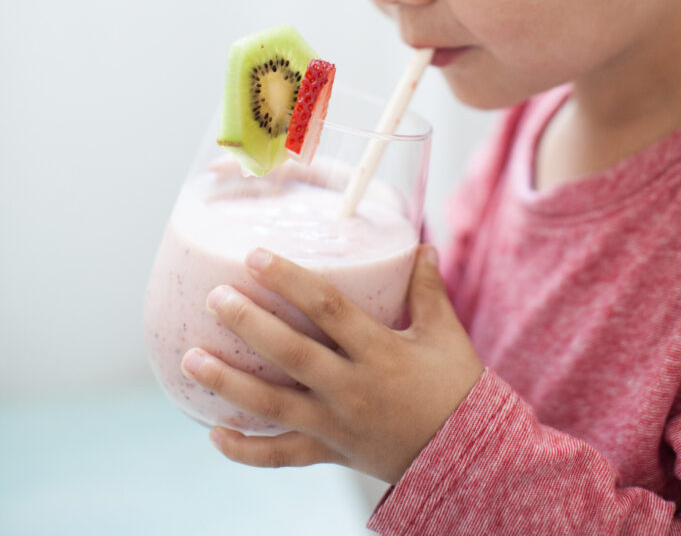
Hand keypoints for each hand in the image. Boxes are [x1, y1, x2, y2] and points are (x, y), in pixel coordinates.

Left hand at [180, 245, 484, 483]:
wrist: (467, 458)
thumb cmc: (457, 387)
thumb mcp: (446, 333)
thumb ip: (428, 289)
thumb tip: (420, 246)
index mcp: (380, 351)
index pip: (327, 308)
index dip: (289, 280)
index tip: (255, 257)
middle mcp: (352, 388)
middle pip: (291, 354)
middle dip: (249, 325)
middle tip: (214, 297)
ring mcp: (336, 425)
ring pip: (273, 406)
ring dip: (229, 383)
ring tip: (191, 358)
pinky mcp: (330, 453)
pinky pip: (281, 456)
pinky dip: (244, 450)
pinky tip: (212, 433)